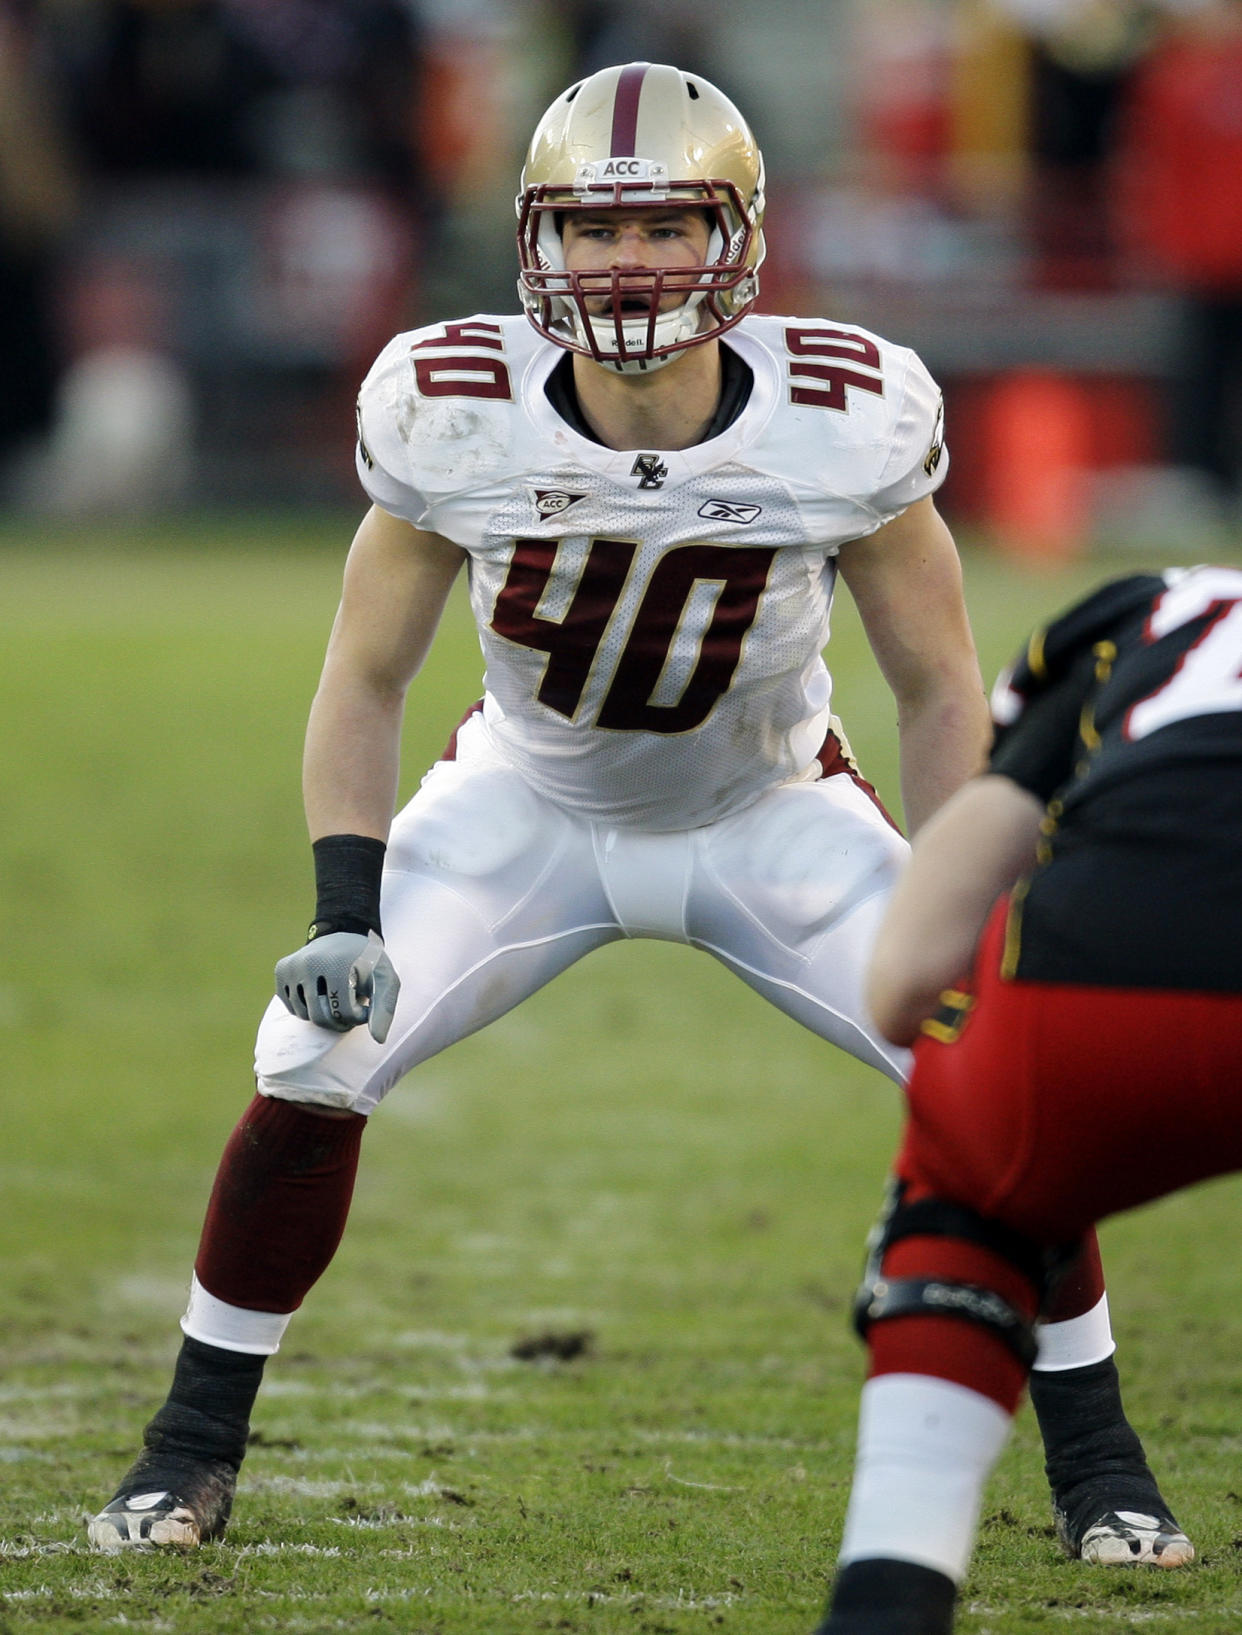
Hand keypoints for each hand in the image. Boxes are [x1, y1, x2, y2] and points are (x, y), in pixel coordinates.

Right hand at [275, 930, 399, 1041]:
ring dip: (324, 1015)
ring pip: (305, 1015)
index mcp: (337, 963)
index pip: (344, 1013)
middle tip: (350, 1009)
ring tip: (337, 999)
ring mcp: (292, 966)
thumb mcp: (385, 980)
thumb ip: (384, 1008)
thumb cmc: (369, 963)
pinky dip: (308, 1008)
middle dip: (338, 1021)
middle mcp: (310, 962)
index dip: (358, 1017)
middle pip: (320, 1017)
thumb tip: (378, 1039)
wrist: (346, 935)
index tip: (365, 1006)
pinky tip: (321, 993)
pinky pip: (293, 1008)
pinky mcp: (282, 970)